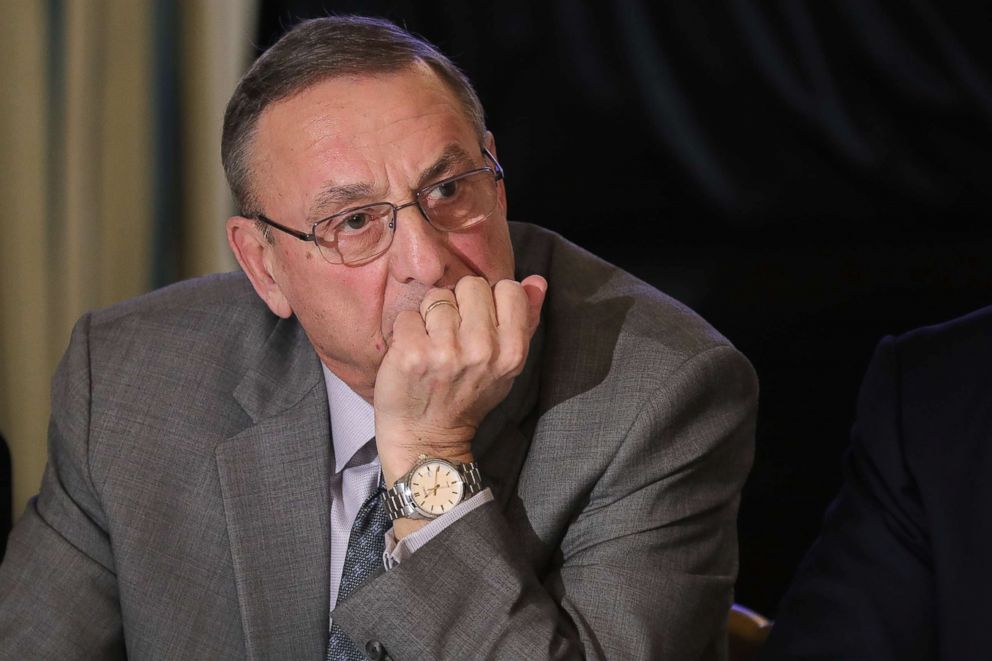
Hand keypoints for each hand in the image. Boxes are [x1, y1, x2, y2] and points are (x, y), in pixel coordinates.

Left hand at [373, 274, 546, 490]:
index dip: (490, 301)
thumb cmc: (467, 398)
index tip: (479, 323)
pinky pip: (407, 315)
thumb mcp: (506, 366)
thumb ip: (525, 321)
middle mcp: (482, 350)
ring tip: (431, 346)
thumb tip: (537, 281)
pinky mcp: (411, 353)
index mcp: (511, 351)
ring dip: (429, 318)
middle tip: (452, 335)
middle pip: (471, 285)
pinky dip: (405, 331)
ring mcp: (445, 352)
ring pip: (436, 297)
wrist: (427, 440)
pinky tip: (412, 353)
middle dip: (458, 304)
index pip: (508, 288)